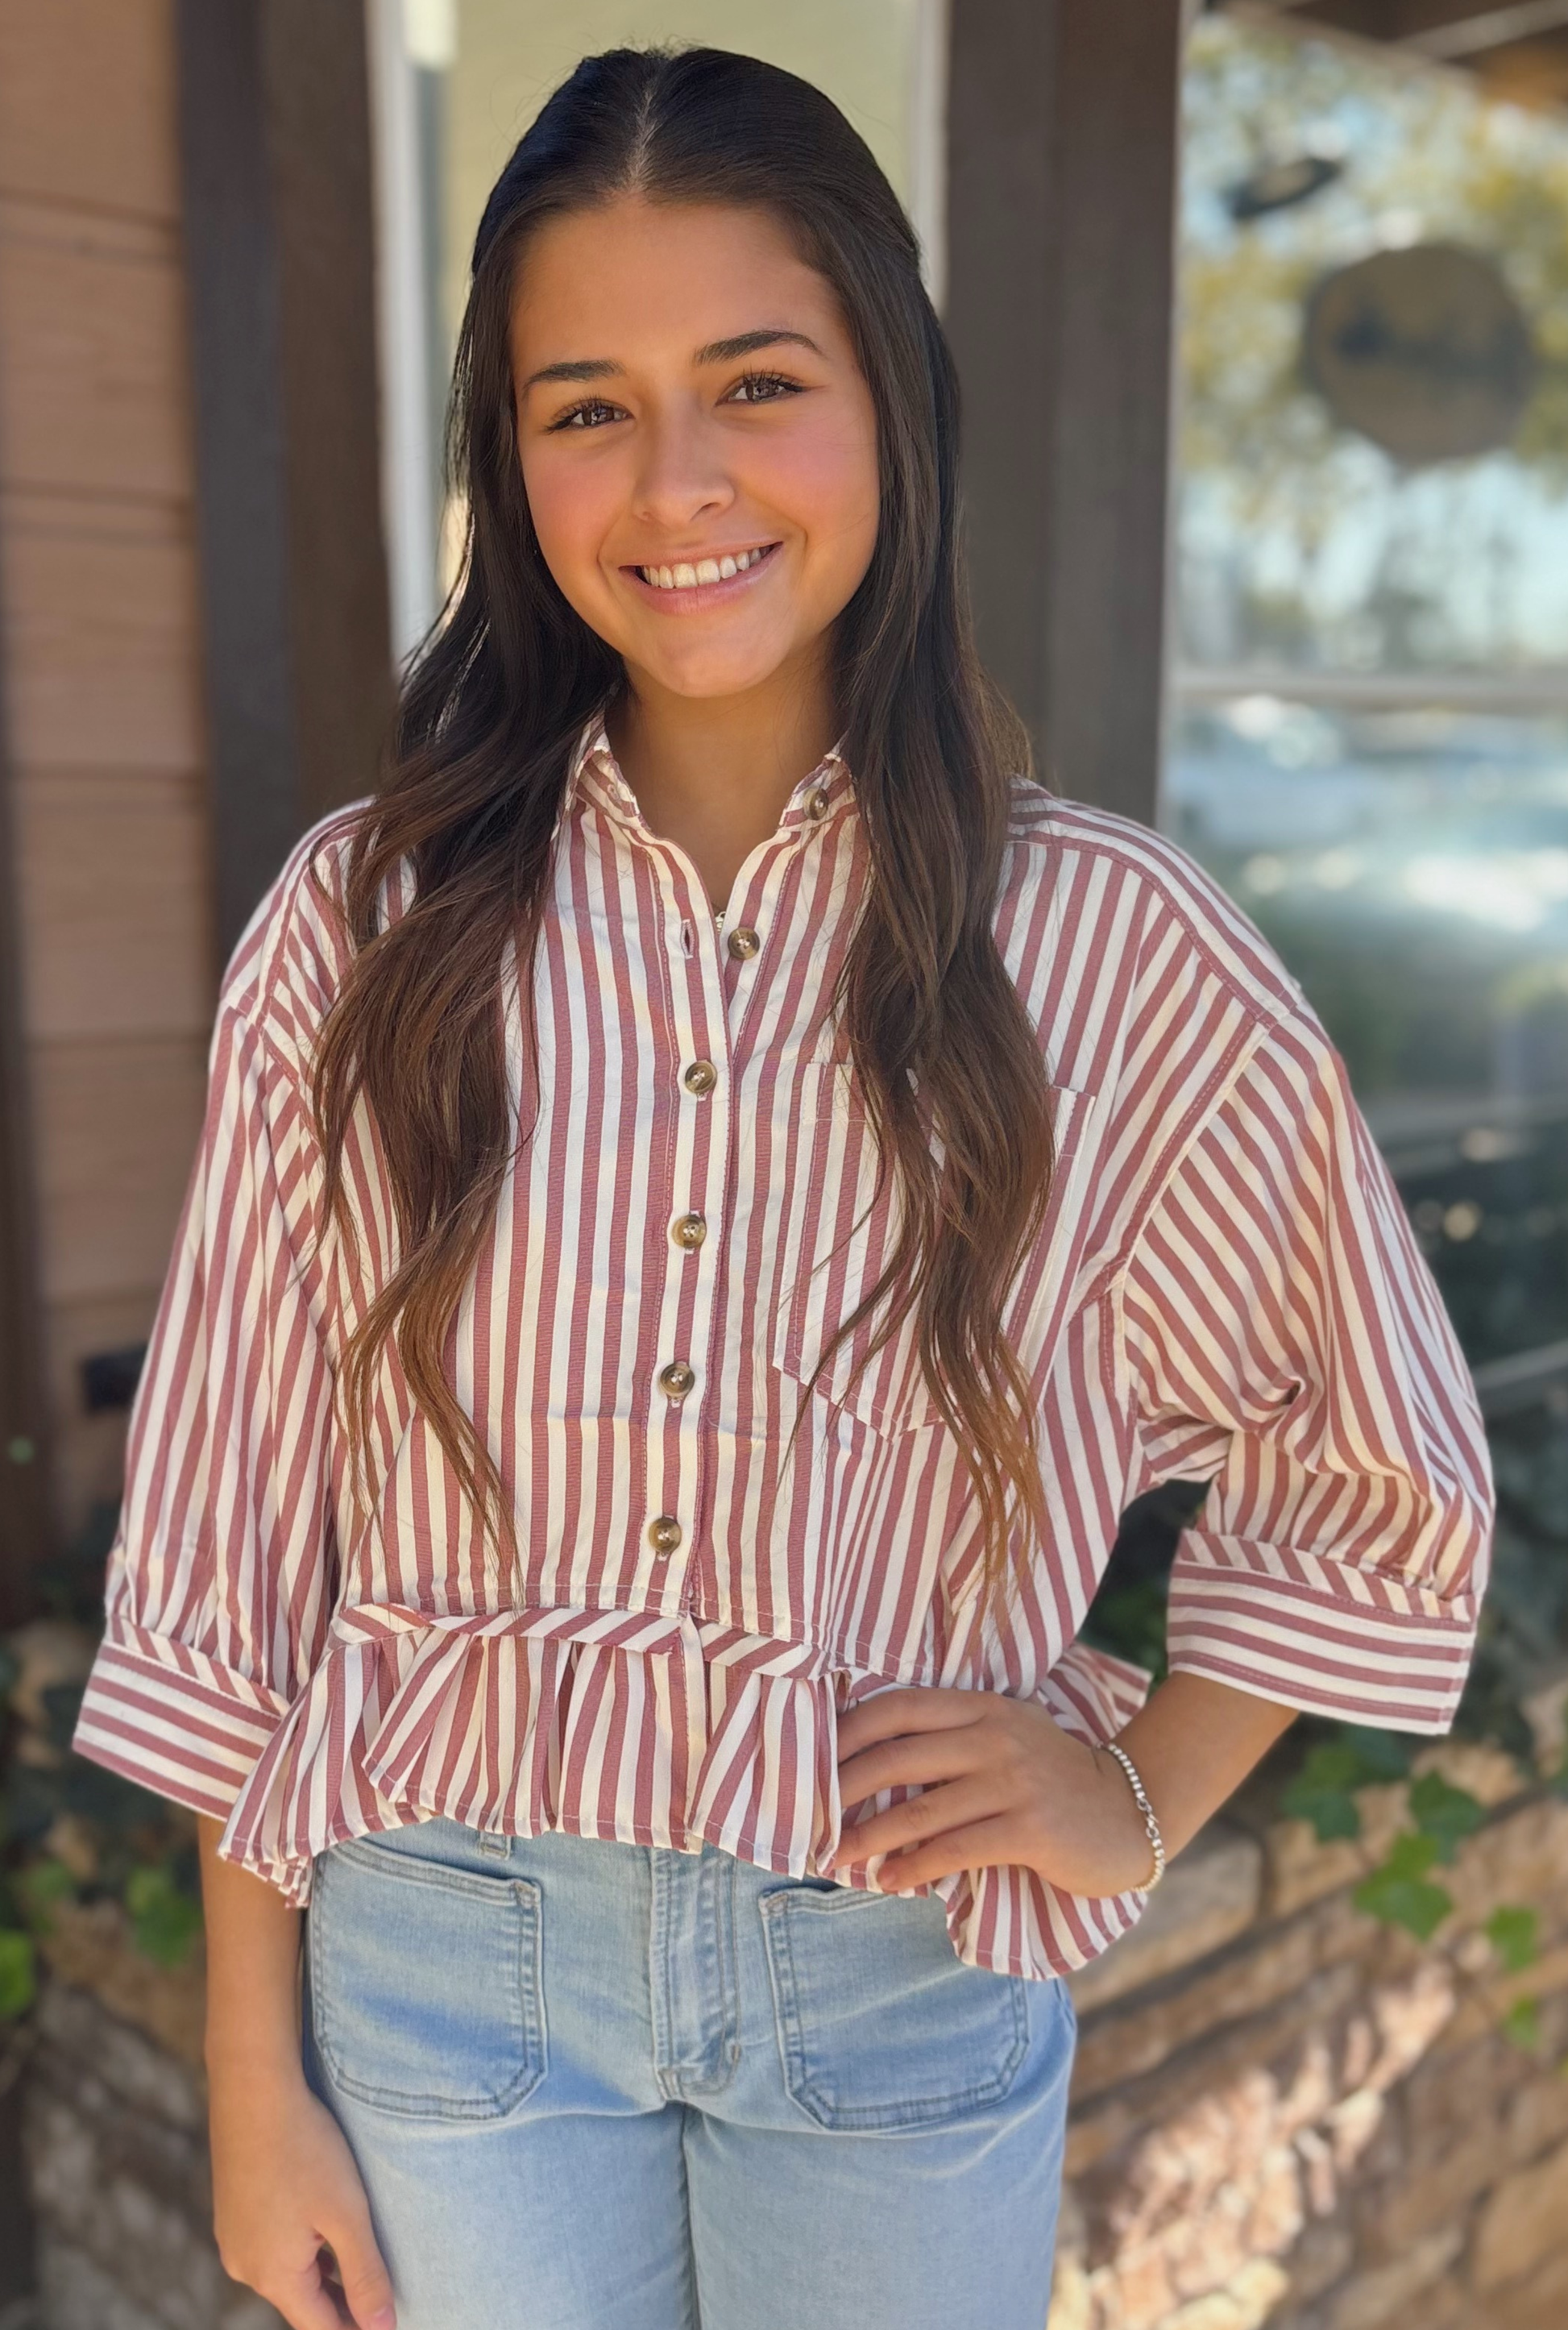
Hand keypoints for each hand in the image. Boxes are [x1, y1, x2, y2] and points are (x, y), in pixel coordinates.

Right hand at [209, 2058, 396, 2329]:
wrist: (254, 2090)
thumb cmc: (306, 2148)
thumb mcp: (347, 2214)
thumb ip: (365, 2276)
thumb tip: (382, 2329)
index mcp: (273, 2275)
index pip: (321, 2327)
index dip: (357, 2328)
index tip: (387, 2324)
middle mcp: (245, 2266)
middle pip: (302, 2303)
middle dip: (341, 2304)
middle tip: (383, 2297)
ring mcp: (233, 2238)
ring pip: (287, 2273)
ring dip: (322, 2274)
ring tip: (360, 2262)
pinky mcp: (232, 2213)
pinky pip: (271, 2246)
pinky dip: (302, 2248)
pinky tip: (325, 2227)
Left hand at [833, 1685, 1158, 1897]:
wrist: (1128, 1810)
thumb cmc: (1051, 1776)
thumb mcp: (1005, 1736)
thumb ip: (951, 1738)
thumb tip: (869, 1763)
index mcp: (981, 1706)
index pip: (898, 1708)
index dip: (848, 1733)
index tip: (811, 1762)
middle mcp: (994, 1736)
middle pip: (897, 1757)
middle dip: (844, 1790)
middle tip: (810, 1818)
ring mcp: (1013, 1781)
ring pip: (920, 1809)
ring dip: (869, 1838)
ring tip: (837, 1858)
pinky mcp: (1029, 1828)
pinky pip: (954, 1850)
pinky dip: (913, 1867)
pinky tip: (889, 1880)